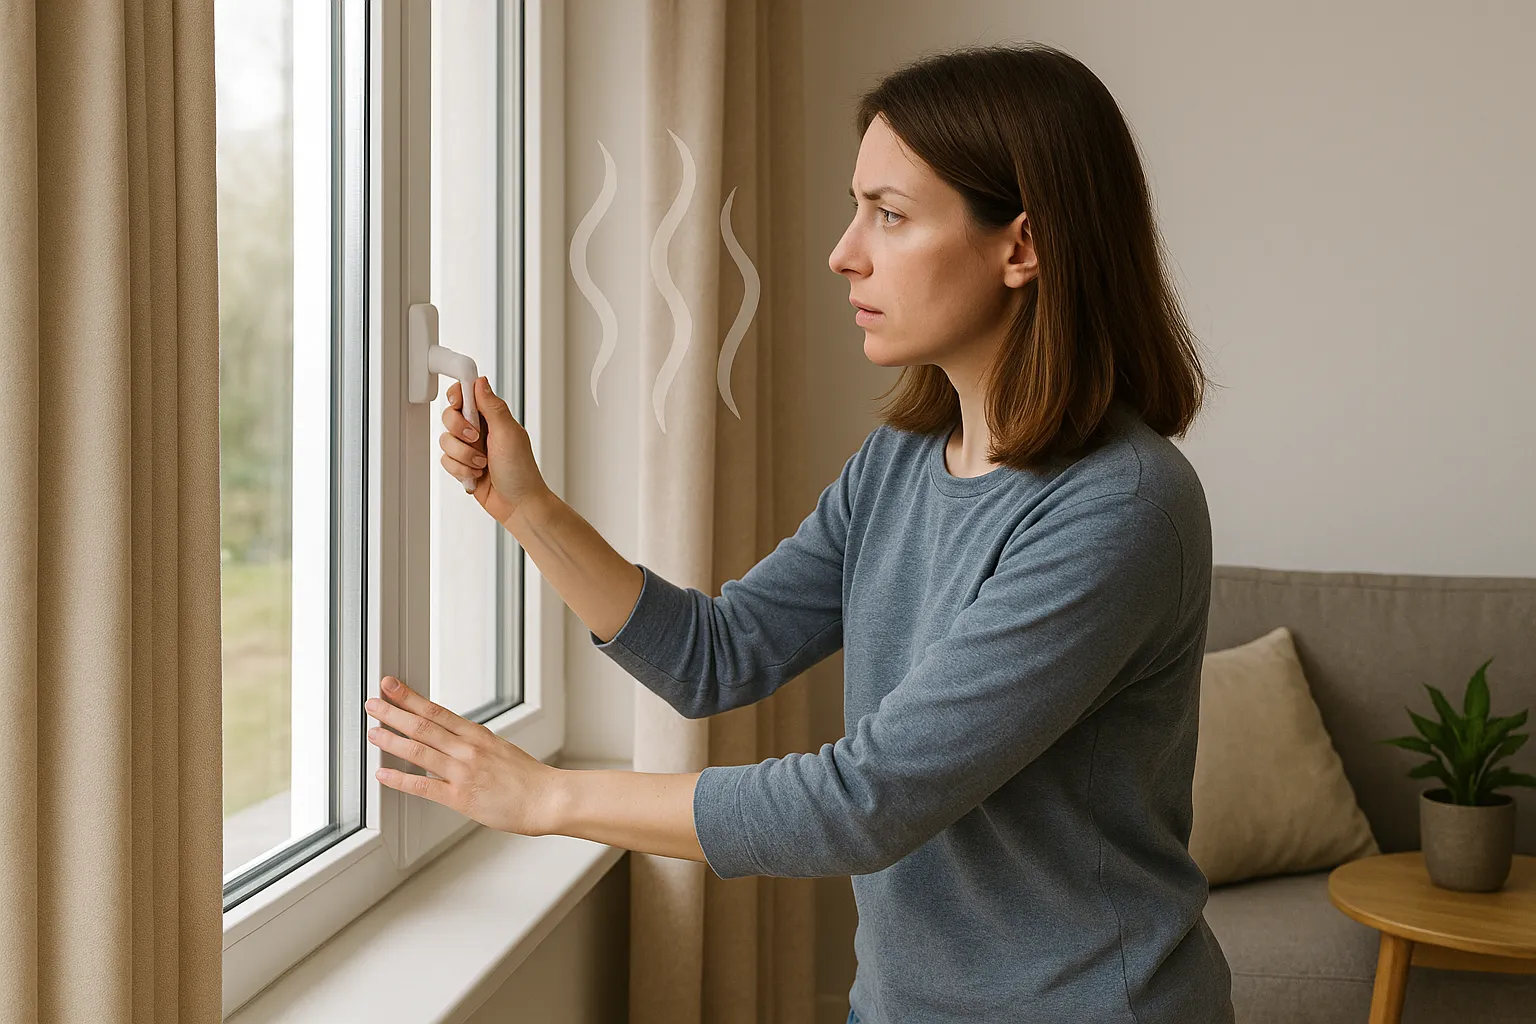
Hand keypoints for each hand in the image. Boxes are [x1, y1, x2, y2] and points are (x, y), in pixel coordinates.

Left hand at [366, 675, 557, 835]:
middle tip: (372, 702)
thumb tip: (449, 738)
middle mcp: (467, 749)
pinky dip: (400, 780)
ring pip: (419, 751)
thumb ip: (472, 744)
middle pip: (424, 726)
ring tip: (372, 731)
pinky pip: (423, 787)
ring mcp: (463, 772)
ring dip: (392, 739)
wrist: (546, 799)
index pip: (437, 710)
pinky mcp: (461, 797)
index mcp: (477, 735)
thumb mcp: (499, 749)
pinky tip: (383, 774)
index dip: (410, 697)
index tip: (391, 685)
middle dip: (394, 712)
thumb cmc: (527, 778)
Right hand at [438, 376, 550, 525]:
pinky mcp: (462, 466)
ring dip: (463, 455)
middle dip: (459, 430)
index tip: (458, 404)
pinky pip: (445, 461)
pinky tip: (476, 475)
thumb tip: (480, 382)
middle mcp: (480, 430)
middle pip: (450, 416)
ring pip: (445, 441)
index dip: (458, 397)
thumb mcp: (508, 433)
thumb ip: (492, 406)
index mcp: (493, 417)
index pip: (467, 395)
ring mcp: (470, 448)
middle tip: (475, 439)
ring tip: (481, 464)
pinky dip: (460, 470)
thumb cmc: (520, 471)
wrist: (518, 505)